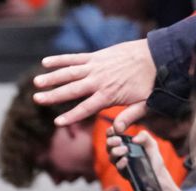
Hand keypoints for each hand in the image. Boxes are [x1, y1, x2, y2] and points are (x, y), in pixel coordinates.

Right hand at [34, 39, 155, 130]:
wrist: (159, 55)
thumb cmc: (151, 82)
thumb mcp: (145, 103)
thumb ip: (130, 117)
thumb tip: (118, 131)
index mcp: (109, 95)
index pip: (85, 108)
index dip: (71, 116)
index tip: (57, 122)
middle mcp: (99, 81)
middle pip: (72, 90)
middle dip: (53, 95)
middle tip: (37, 99)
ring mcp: (96, 67)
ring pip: (70, 73)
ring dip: (52, 77)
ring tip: (37, 82)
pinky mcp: (97, 56)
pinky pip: (75, 58)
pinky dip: (60, 59)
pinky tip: (45, 62)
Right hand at [105, 129, 180, 190]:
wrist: (158, 174)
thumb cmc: (153, 158)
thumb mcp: (151, 144)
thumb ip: (145, 137)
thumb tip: (134, 139)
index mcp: (124, 144)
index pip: (113, 136)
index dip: (111, 132)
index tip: (114, 129)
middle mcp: (120, 153)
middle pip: (108, 146)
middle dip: (111, 142)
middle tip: (118, 140)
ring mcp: (121, 164)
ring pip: (111, 157)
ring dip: (115, 152)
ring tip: (125, 149)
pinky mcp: (124, 173)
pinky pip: (118, 167)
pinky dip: (121, 163)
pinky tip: (126, 159)